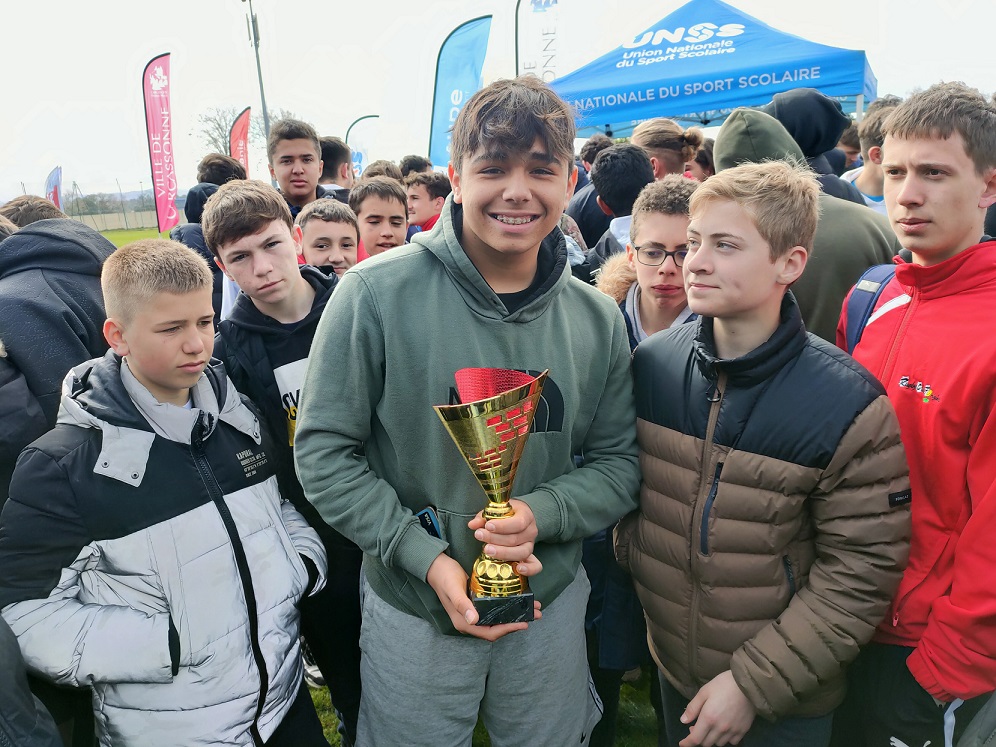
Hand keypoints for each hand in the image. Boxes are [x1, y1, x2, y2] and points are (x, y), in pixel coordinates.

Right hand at [425, 553, 542, 641]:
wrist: (436, 566)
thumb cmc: (444, 577)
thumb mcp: (453, 589)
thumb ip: (463, 604)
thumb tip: (474, 620)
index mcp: (464, 622)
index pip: (490, 633)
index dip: (508, 630)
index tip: (524, 623)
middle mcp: (471, 621)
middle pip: (497, 628)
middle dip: (516, 622)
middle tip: (535, 613)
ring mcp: (474, 613)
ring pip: (498, 619)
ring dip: (515, 615)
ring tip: (532, 607)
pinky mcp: (477, 603)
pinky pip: (495, 610)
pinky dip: (508, 607)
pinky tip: (518, 600)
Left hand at [468, 499, 538, 563]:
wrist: (517, 518)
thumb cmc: (506, 515)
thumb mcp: (496, 511)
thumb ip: (484, 517)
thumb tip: (473, 524)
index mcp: (526, 516)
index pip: (518, 523)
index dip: (502, 526)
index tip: (487, 526)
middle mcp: (531, 531)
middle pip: (515, 539)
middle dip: (495, 539)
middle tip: (479, 536)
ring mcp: (531, 545)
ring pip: (521, 552)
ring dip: (503, 553)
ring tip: (487, 550)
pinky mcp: (530, 556)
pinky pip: (535, 565)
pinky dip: (529, 569)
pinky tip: (518, 569)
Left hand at [679, 670, 755, 746]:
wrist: (747, 683)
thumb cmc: (723, 684)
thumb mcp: (704, 691)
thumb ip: (693, 708)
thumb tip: (683, 721)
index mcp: (708, 718)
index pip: (695, 739)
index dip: (687, 743)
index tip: (682, 743)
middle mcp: (720, 728)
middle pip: (706, 743)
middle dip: (698, 738)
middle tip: (696, 727)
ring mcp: (733, 730)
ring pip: (718, 743)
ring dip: (711, 738)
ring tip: (710, 727)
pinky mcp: (743, 730)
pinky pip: (732, 742)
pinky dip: (725, 739)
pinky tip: (724, 729)